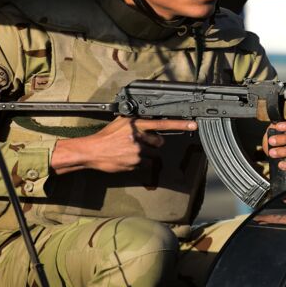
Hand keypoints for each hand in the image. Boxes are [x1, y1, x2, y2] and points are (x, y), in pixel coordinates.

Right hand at [51, 117, 196, 173]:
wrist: (92, 151)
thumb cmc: (106, 137)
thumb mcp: (121, 123)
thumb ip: (137, 122)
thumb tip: (150, 122)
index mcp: (136, 124)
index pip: (162, 123)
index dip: (179, 125)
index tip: (193, 125)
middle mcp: (138, 136)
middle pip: (159, 142)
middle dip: (153, 144)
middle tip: (140, 143)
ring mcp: (137, 151)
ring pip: (152, 155)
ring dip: (145, 154)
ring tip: (130, 151)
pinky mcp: (135, 163)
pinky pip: (145, 165)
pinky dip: (139, 163)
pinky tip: (127, 158)